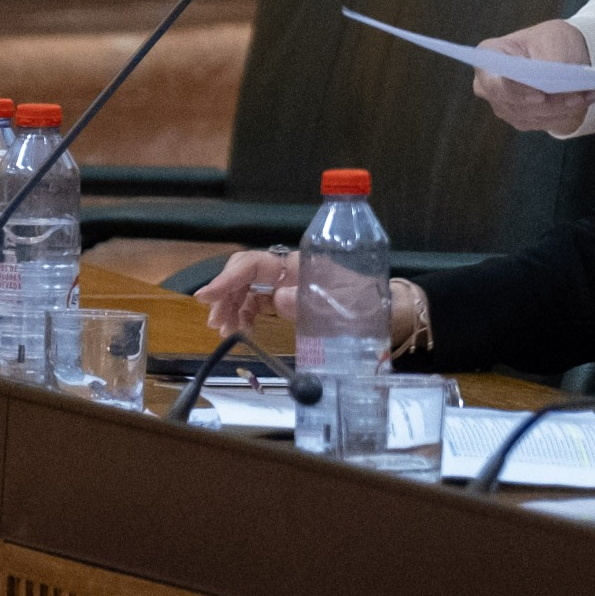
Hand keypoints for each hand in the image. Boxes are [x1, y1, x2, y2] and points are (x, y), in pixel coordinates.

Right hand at [194, 251, 430, 351]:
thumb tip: (280, 298)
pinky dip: (243, 316)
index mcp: (300, 263)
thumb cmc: (367, 305)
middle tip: (216, 323)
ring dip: (231, 307)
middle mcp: (290, 270)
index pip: (254, 264)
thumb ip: (310, 302)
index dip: (228, 278)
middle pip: (245, 274)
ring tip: (225, 331)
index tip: (207, 295)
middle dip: (225, 294)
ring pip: (248, 289)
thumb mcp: (341, 305)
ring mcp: (288, 285)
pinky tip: (241, 331)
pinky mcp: (289, 301)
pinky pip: (257, 303)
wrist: (387, 315)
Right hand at [472, 18, 594, 135]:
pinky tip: (585, 101)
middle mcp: (489, 84)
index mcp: (490, 55)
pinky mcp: (522, 118)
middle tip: (576, 97)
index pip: (495, 78)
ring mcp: (504, 104)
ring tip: (587, 96)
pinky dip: (566, 113)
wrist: (561, 51)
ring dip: (562, 109)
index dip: (515, 90)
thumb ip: (550, 61)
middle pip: (515, 103)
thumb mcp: (554, 38)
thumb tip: (555, 83)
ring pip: (533, 116)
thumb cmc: (551, 39)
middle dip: (549, 103)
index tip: (540, 96)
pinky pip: (544, 122)